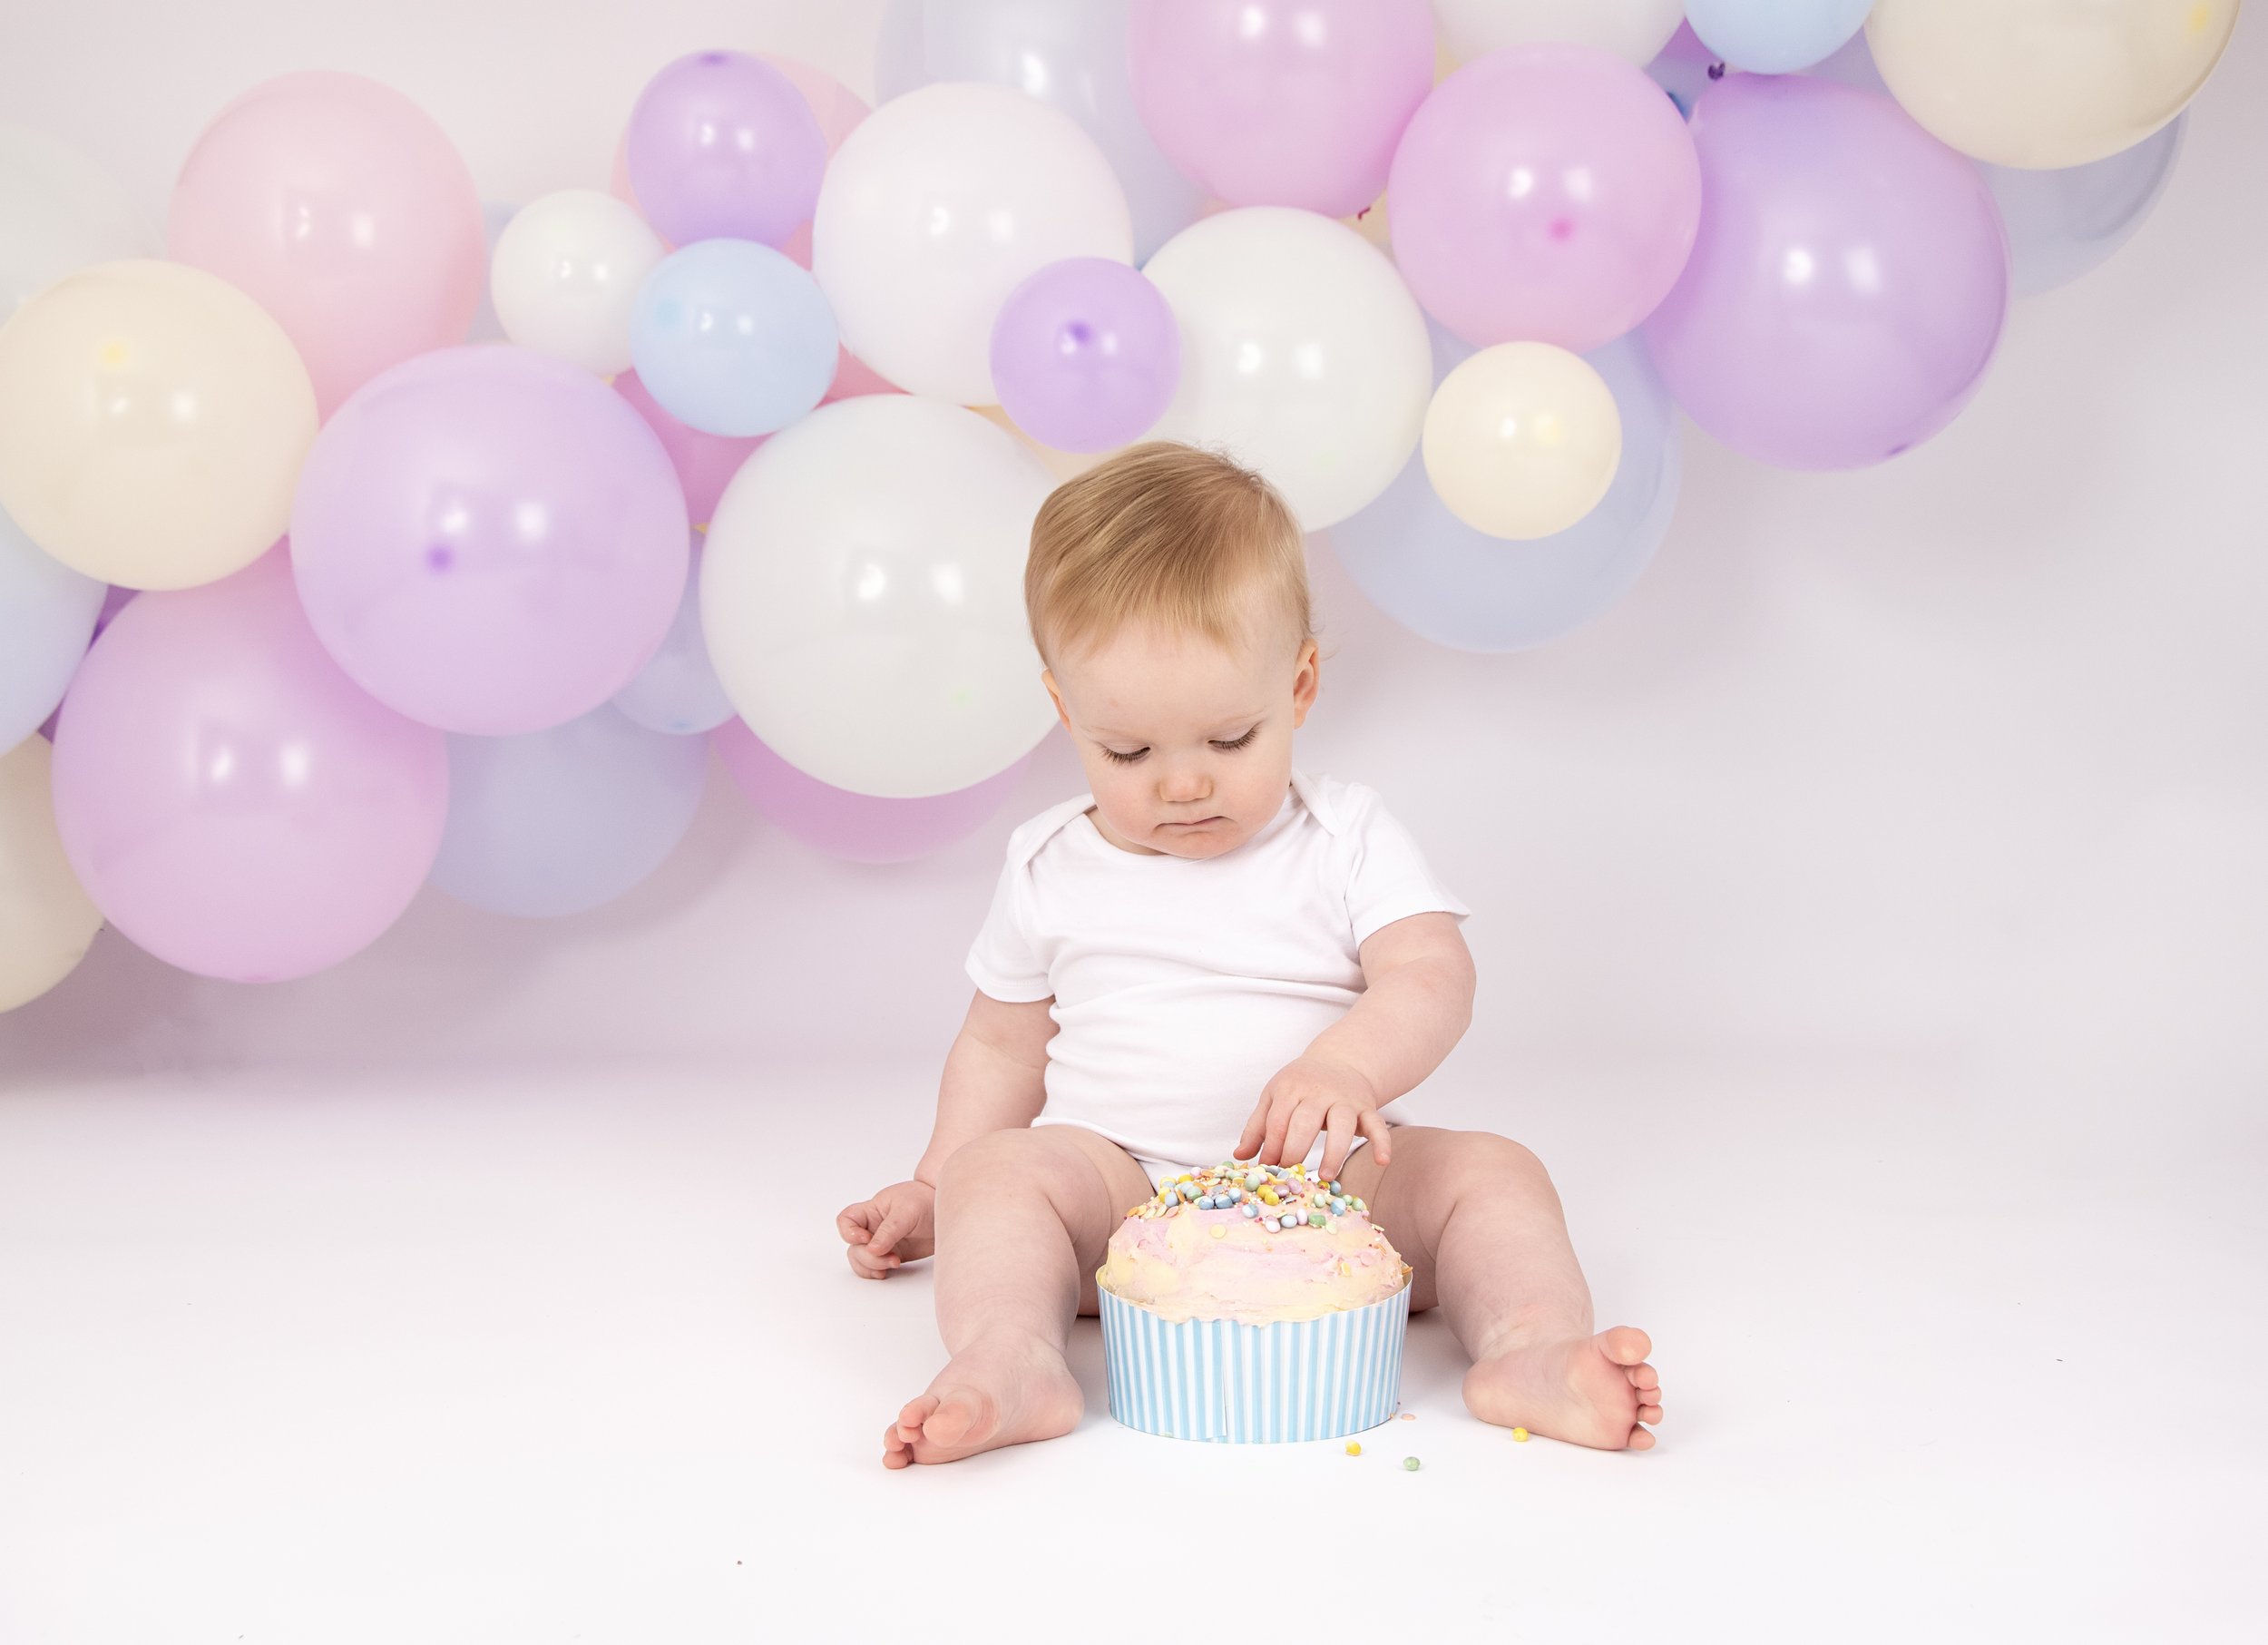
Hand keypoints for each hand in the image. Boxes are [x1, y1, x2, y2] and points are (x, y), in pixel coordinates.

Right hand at [837, 1179, 936, 1279]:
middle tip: (891, 1258)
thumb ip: (889, 1230)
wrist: (949, 1212)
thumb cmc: (926, 1201)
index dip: (849, 1233)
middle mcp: (873, 1227)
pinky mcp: (891, 1255)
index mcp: (872, 1210)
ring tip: (895, 1263)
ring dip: (872, 1267)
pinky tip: (888, 1271)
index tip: (866, 1239)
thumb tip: (872, 1249)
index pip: (847, 1219)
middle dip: (868, 1257)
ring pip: (861, 1260)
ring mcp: (882, 1243)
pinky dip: (876, 1272)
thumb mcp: (908, 1211)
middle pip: (854, 1247)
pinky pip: (874, 1268)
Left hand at [1234, 1053, 1390, 1182]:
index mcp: (1290, 1088)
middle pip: (1305, 1122)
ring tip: (1327, 1176)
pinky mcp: (1367, 1107)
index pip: (1277, 1122)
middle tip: (1292, 1176)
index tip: (1268, 1171)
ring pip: (1341, 1124)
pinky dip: (1382, 1142)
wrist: (1340, 1061)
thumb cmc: (1301, 1085)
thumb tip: (1240, 1157)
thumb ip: (1257, 1127)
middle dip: (1295, 1151)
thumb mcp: (1275, 1097)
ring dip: (1334, 1151)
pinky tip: (1381, 1161)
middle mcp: (1318, 1092)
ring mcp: (1345, 1099)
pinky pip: (1377, 1124)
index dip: (1271, 1149)